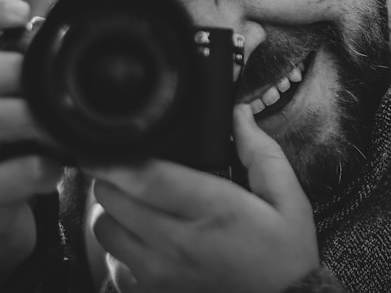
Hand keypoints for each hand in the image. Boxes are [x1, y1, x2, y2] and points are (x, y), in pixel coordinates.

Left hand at [89, 104, 319, 292]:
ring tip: (132, 199)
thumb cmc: (285, 254)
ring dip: (112, 210)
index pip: (147, 178)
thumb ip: (261, 152)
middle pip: (114, 200)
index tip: (102, 143)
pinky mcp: (154, 291)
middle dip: (113, 176)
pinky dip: (118, 245)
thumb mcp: (288, 198)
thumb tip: (239, 114)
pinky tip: (139, 235)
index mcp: (212, 209)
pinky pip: (113, 262)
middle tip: (128, 165)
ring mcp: (161, 272)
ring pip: (104, 230)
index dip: (117, 159)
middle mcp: (178, 242)